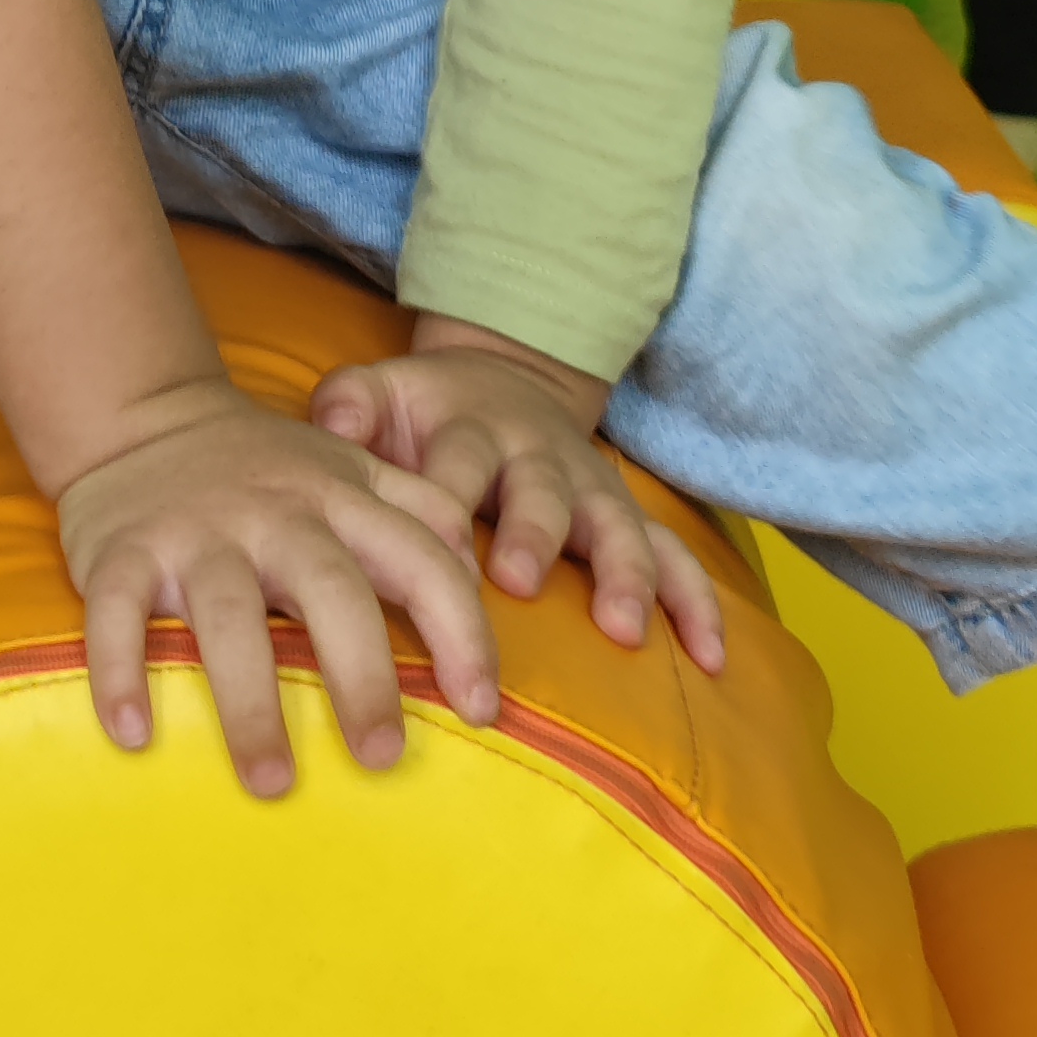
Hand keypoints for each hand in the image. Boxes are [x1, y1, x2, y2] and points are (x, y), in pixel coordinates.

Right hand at [52, 381, 498, 793]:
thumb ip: (422, 512)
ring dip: (251, 703)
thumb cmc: (266, 469)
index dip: (463, 633)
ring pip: (228, 615)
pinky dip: (124, 672)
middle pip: (332, 592)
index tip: (482, 711)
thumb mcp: (353, 467)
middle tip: (382, 759)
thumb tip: (480, 581)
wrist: (143, 415)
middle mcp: (276, 512)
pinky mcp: (121, 549)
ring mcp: (196, 530)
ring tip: (272, 782)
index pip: (424, 559)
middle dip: (364, 679)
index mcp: (343, 496)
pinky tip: (135, 735)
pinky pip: (118, 614)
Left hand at [312, 324, 727, 677]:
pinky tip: (709, 658)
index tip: (433, 551)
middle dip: (533, 536)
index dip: (447, 501)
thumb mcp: (380, 393)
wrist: (505, 378)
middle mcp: (536, 457)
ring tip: (621, 628)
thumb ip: (350, 406)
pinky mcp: (629, 518)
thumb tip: (327, 416)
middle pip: (539, 493)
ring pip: (616, 526)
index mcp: (468, 430)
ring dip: (622, 574)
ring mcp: (590, 489)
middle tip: (519, 581)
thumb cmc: (425, 413)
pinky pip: (674, 557)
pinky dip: (695, 604)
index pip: (455, 465)